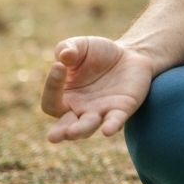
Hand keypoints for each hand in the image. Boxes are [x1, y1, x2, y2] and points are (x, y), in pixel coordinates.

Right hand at [41, 36, 155, 141]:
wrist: (131, 54)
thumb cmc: (99, 53)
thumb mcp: (81, 46)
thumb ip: (67, 48)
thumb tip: (64, 56)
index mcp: (64, 98)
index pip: (51, 101)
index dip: (52, 85)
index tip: (59, 66)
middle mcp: (79, 111)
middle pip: (65, 127)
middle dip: (60, 132)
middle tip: (53, 137)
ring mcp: (101, 112)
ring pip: (88, 127)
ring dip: (81, 130)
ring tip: (73, 132)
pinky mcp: (122, 109)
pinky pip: (115, 121)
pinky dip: (111, 125)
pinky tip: (108, 130)